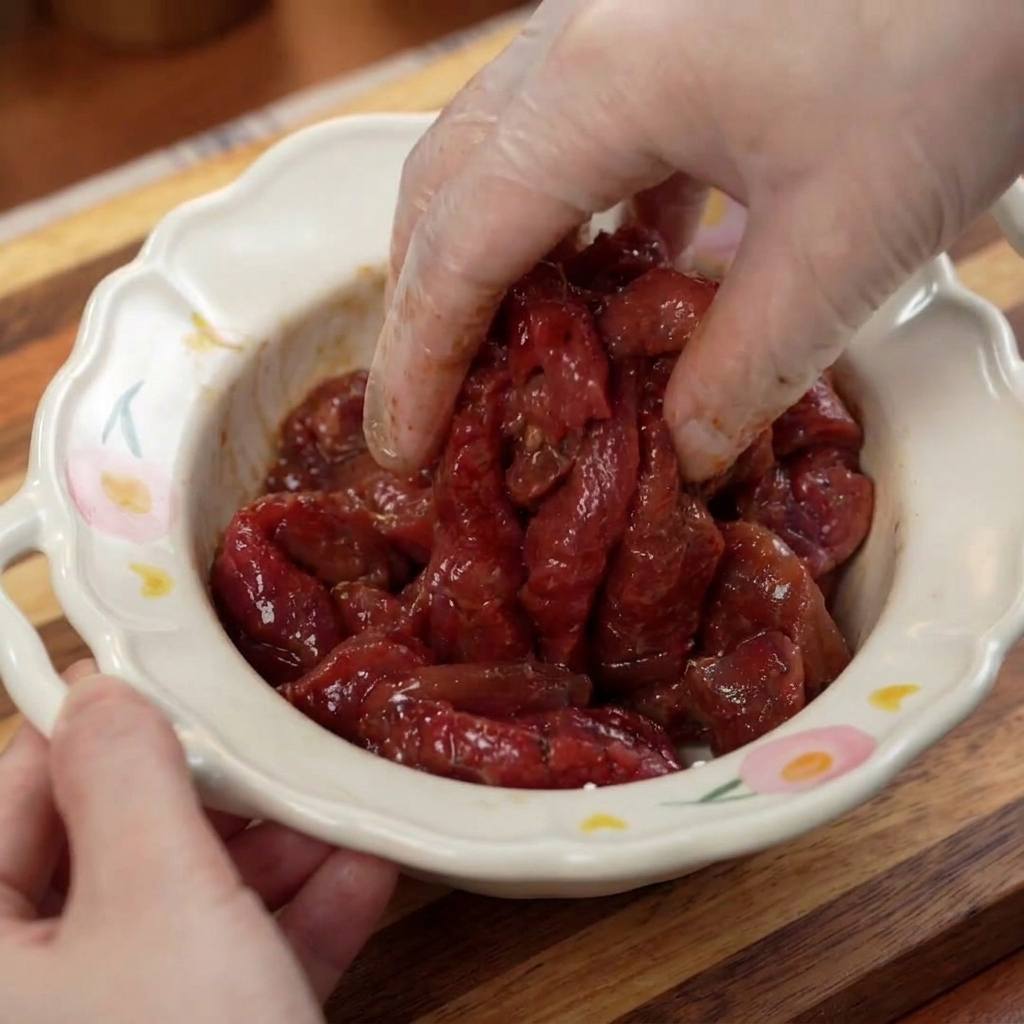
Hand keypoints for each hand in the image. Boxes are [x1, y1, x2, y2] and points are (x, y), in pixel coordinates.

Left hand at [0, 662, 395, 1023]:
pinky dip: (293, 924)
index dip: (97, 725)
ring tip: (336, 805)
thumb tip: (100, 691)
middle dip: (214, 797)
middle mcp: (33, 989)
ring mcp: (111, 1022)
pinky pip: (228, 968)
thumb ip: (125, 778)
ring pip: (179, 910)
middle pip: (111, 850)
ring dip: (273, 857)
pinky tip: (360, 875)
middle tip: (271, 745)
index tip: (168, 675)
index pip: (18, 792)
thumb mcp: (158, 901)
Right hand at [365, 0, 1023, 480]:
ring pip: (498, 155)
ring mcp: (617, 21)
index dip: (416, 361)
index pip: (458, 250)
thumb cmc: (960, 32)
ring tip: (505, 356)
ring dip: (486, 261)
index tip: (400, 446)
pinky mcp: (666, 26)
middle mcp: (577, 40)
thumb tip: (683, 451)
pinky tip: (612, 267)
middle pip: (447, 190)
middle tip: (432, 406)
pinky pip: (574, 132)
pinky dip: (566, 217)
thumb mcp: (849, 235)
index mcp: (595, 87)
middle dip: (424, 310)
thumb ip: (747, 363)